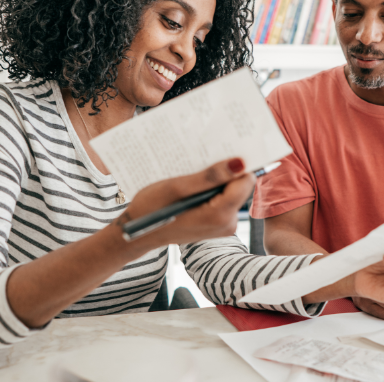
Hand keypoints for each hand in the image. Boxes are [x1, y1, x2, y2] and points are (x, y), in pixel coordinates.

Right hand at [117, 157, 254, 246]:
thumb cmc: (152, 209)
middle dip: (224, 172)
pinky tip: (193, 186)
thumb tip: (239, 163)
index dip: (236, 165)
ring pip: (230, 192)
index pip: (245, 180)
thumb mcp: (177, 187)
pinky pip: (222, 200)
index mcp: (220, 215)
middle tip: (202, 162)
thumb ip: (210, 177)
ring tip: (194, 175)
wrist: (138, 233)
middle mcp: (227, 223)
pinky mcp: (217, 224)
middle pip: (239, 186)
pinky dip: (210, 190)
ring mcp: (223, 226)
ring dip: (215, 181)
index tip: (222, 151)